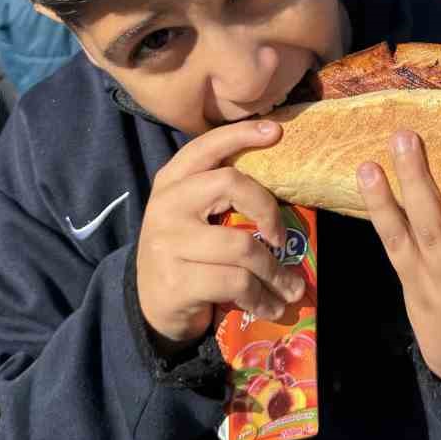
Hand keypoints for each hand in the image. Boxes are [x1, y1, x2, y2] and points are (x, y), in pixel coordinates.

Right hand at [135, 120, 305, 355]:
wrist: (150, 307)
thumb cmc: (186, 254)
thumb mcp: (193, 216)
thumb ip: (220, 196)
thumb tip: (282, 185)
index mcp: (172, 181)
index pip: (206, 146)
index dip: (241, 134)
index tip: (275, 132)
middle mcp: (167, 205)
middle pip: (230, 184)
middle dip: (269, 212)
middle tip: (282, 239)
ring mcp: (169, 243)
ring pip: (242, 246)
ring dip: (275, 273)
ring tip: (290, 289)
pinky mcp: (177, 281)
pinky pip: (236, 283)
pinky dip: (262, 298)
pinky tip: (270, 306)